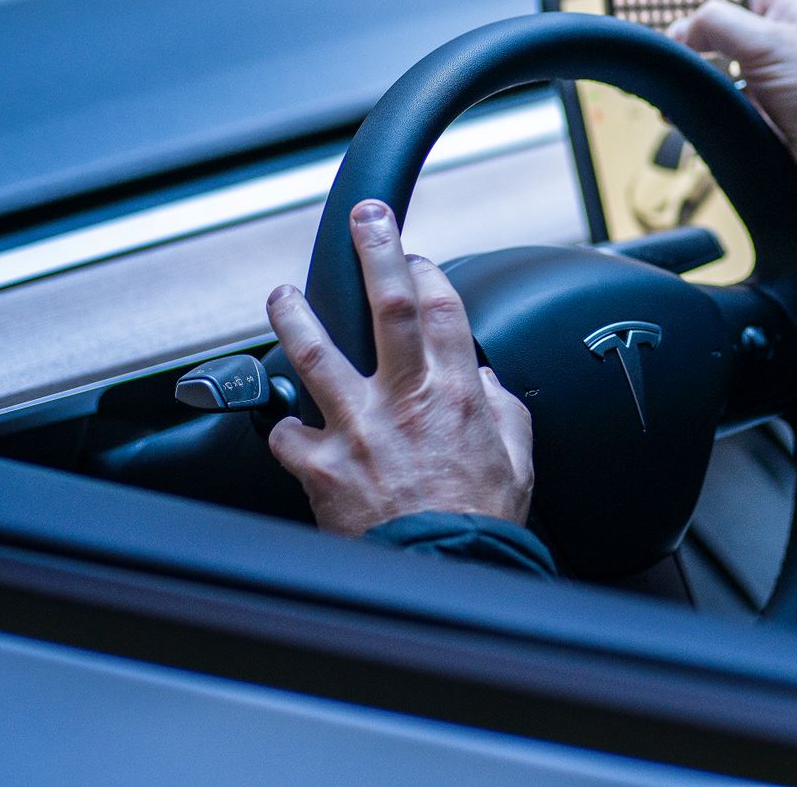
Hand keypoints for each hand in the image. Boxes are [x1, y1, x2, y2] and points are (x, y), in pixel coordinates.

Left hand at [265, 201, 533, 536]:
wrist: (439, 575)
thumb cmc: (479, 526)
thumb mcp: (516, 461)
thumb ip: (501, 411)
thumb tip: (483, 382)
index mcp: (453, 395)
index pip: (441, 308)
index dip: (428, 271)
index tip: (416, 257)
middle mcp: (401, 400)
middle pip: (387, 305)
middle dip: (376, 252)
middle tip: (365, 220)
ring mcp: (354, 429)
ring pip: (314, 351)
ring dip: (294, 315)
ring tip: (282, 295)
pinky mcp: (317, 466)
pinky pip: (284, 433)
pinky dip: (281, 425)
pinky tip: (280, 419)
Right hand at [670, 0, 796, 202]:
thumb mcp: (770, 43)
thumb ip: (719, 24)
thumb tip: (680, 30)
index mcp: (790, 1)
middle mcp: (776, 32)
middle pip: (728, 2)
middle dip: (694, 0)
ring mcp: (765, 71)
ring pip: (714, 51)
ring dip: (688, 53)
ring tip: (659, 51)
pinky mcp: (755, 108)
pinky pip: (714, 94)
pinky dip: (693, 96)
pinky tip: (674, 102)